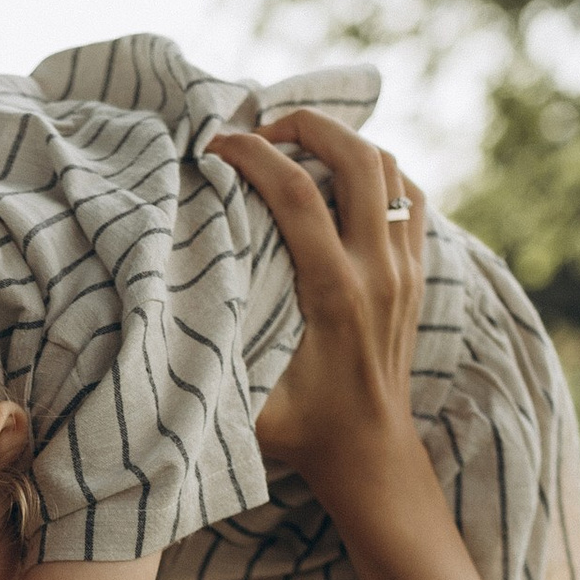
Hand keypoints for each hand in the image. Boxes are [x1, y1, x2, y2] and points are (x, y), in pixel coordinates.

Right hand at [217, 112, 428, 515]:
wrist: (370, 453)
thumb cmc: (300, 432)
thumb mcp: (246, 404)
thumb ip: (212, 356)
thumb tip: (162, 306)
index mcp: (336, 294)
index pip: (297, 194)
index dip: (253, 154)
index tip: (215, 145)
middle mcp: (380, 271)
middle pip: (358, 157)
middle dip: (307, 125)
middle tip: (264, 130)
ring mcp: (405, 268)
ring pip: (390, 167)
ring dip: (343, 142)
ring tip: (298, 146)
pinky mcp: (417, 272)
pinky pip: (408, 194)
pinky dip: (378, 171)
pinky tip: (341, 180)